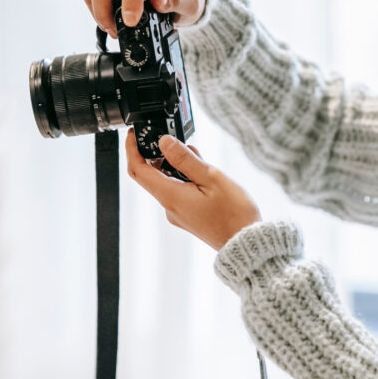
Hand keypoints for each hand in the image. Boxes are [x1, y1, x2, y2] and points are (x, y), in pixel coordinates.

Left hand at [124, 129, 260, 250]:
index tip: (132, 134)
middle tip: (175, 140)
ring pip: (168, 182)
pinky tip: (203, 174)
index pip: (138, 170)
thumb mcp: (211, 178)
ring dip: (177, 166)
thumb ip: (185, 159)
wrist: (245, 243)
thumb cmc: (234, 214)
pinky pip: (179, 192)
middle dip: (159, 155)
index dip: (132, 149)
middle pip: (152, 176)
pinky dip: (185, 178)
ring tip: (200, 158)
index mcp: (171, 196)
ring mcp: (178, 213)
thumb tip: (164, 142)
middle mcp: (169, 207)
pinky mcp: (188, 216)